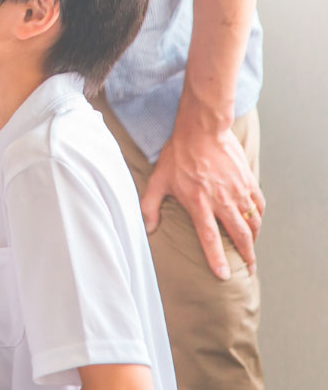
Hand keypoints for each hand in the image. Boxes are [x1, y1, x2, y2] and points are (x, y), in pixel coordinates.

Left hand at [141, 120, 263, 278]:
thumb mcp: (158, 179)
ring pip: (252, 222)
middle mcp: (222, 201)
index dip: (217, 259)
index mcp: (200, 203)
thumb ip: (149, 206)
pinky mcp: (248, 181)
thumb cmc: (178, 154)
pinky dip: (259, 217)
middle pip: (239, 235)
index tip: (224, 275)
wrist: (202, 130)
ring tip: (252, 249)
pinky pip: (259, 204)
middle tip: (249, 269)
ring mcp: (238, 191)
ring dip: (254, 239)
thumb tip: (146, 228)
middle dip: (246, 256)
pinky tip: (256, 223)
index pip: (210, 238)